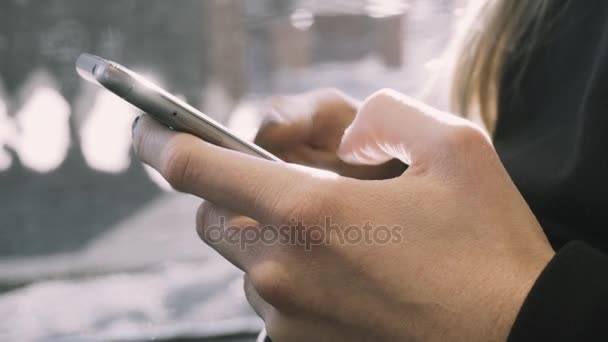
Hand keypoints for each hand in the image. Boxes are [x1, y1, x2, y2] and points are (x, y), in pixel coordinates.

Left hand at [132, 89, 554, 340]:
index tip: (145, 133)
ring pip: (241, 258)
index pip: (196, 167)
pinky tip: (345, 272)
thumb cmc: (487, 246)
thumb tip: (347, 128)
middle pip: (211, 214)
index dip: (161, 142)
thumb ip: (385, 115)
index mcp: (310, 211)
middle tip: (291, 182)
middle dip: (235, 189)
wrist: (520, 338)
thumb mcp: (454, 148)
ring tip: (337, 233)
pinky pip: (269, 297)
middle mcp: (281, 269)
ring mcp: (286, 316)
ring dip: (269, 233)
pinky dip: (289, 273)